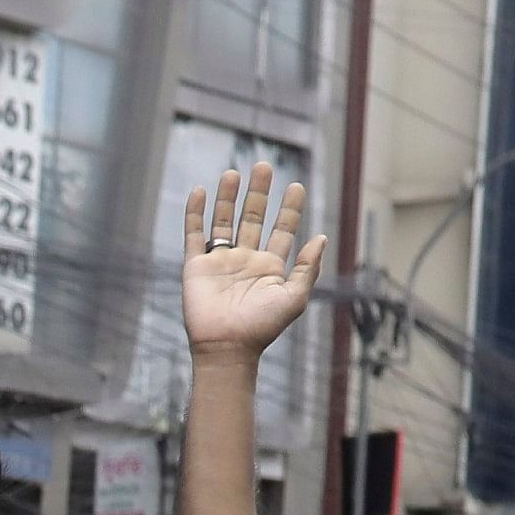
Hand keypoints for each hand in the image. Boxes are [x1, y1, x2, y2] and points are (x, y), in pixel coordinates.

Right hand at [178, 162, 326, 359]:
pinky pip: (194, 235)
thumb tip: (320, 237)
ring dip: (228, 198)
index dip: (289, 209)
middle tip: (263, 167)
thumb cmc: (262, 327)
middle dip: (259, 194)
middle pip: (252, 218)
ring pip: (224, 221)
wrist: (226, 347)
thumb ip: (308, 267)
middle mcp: (245, 260)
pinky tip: (199, 192)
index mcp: (270, 267)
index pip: (282, 230)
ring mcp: (220, 262)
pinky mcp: (196, 267)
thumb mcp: (294, 297)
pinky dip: (195, 213)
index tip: (295, 186)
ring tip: (234, 173)